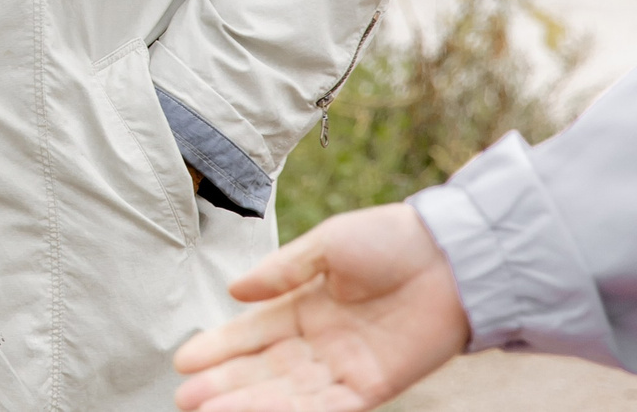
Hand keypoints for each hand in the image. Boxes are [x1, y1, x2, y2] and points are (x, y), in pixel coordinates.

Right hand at [173, 203, 468, 410]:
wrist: (453, 256)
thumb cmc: (390, 241)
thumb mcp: (326, 246)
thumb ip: (281, 271)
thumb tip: (234, 291)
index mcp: (304, 305)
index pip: (252, 333)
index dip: (219, 347)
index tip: (183, 361)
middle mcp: (320, 341)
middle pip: (264, 369)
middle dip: (225, 384)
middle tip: (184, 399)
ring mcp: (346, 366)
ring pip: (289, 393)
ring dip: (250, 402)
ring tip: (208, 411)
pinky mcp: (376, 385)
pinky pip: (331, 407)